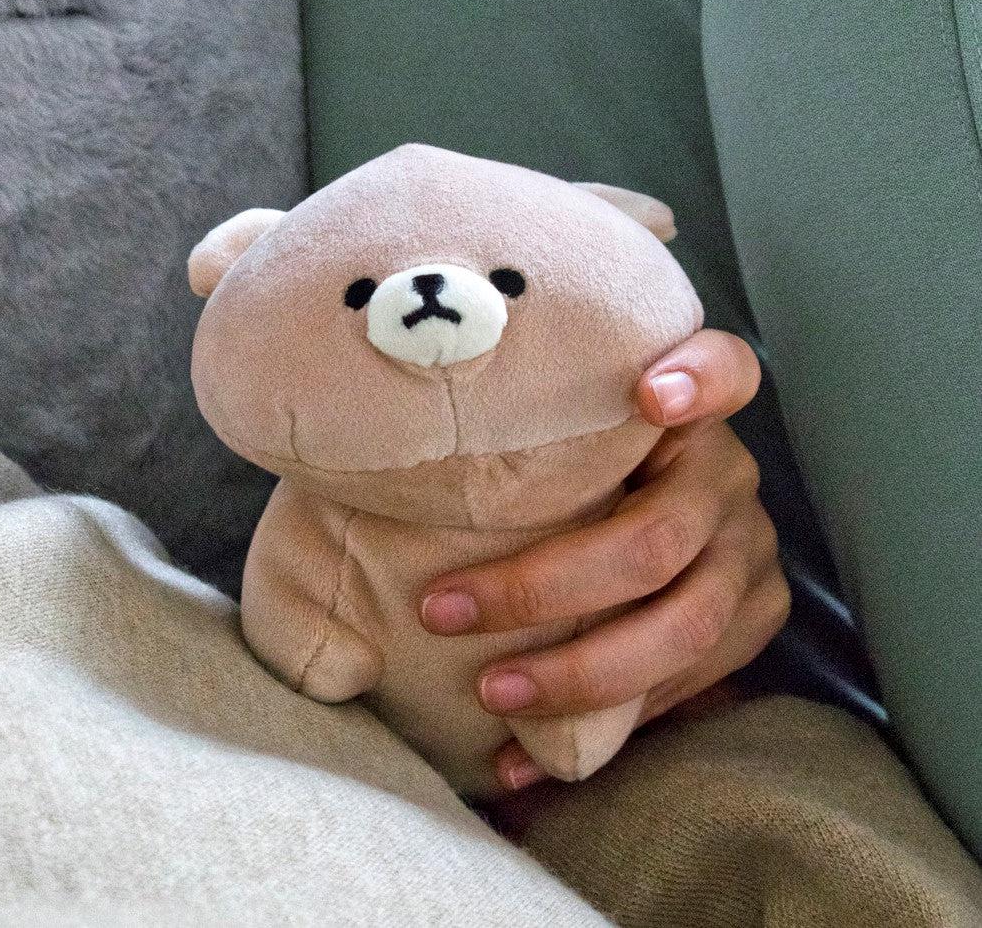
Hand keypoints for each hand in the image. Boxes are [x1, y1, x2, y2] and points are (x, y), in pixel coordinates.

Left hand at [419, 329, 790, 791]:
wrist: (629, 529)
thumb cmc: (547, 470)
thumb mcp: (542, 434)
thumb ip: (513, 428)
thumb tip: (371, 442)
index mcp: (685, 411)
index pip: (725, 370)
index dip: (699, 380)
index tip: (649, 396)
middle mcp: (727, 477)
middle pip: (654, 538)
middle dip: (541, 589)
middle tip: (445, 612)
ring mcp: (748, 552)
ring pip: (682, 627)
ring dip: (578, 672)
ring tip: (491, 691)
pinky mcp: (753, 620)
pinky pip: (686, 688)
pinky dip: (602, 728)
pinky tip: (522, 754)